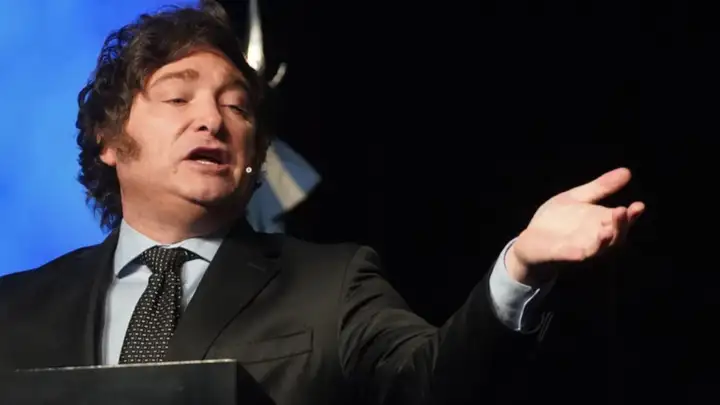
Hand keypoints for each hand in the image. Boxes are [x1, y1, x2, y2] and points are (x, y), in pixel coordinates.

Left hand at [506, 168, 644, 285]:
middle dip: (621, 225)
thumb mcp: (577, 198)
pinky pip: (574, 256)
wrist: (530, 239)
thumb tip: (627, 171)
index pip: (622, 221)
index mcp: (600, 223)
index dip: (632, 215)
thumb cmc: (557, 220)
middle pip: (615, 237)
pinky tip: (586, 246)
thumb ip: (599, 188)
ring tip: (609, 228)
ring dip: (606, 240)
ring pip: (599, 249)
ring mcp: (580, 250)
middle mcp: (595, 239)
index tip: (639, 205)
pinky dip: (580, 252)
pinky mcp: (562, 256)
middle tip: (624, 211)